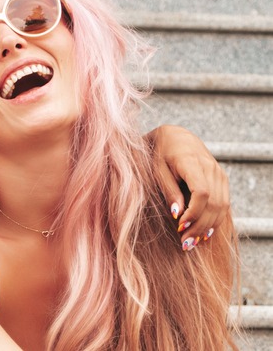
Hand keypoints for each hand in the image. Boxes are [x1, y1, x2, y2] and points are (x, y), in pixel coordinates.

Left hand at [147, 125, 229, 250]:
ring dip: (208, 227)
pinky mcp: (222, 180)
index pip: (202, 192)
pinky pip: (224, 204)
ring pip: (222, 206)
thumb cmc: (160, 153)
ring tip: (192, 242)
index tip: (179, 226)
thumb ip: (168, 190)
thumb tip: (177, 213)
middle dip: (200, 226)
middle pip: (214, 203)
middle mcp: (211, 168)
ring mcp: (219, 174)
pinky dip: (215, 220)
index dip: (193, 212)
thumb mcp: (157, 169)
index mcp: (192, 162)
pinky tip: (203, 234)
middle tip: (185, 243)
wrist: (176, 137)